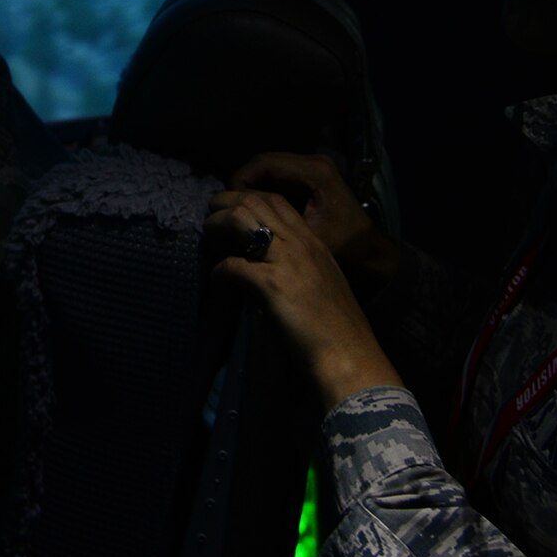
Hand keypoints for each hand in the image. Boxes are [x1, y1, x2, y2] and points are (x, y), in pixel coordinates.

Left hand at [206, 190, 402, 410]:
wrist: (350, 356)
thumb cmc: (338, 330)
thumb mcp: (323, 285)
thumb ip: (299, 270)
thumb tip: (267, 269)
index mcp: (315, 243)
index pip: (278, 201)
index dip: (250, 199)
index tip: (233, 211)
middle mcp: (301, 243)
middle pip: (255, 201)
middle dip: (225, 202)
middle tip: (210, 217)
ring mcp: (286, 260)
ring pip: (240, 218)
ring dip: (216, 225)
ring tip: (207, 238)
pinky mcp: (271, 284)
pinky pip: (231, 265)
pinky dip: (218, 271)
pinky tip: (217, 282)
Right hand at [227, 152, 399, 288]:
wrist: (371, 252)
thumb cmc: (343, 246)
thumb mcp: (307, 236)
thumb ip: (274, 222)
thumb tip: (236, 217)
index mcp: (314, 172)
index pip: (264, 163)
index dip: (240, 180)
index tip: (226, 203)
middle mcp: (313, 163)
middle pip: (264, 163)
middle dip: (242, 183)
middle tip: (227, 207)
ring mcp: (313, 169)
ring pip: (270, 170)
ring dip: (252, 187)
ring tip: (237, 210)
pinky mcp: (311, 179)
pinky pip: (279, 178)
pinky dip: (263, 191)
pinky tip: (254, 211)